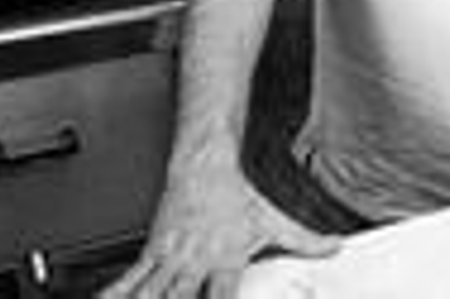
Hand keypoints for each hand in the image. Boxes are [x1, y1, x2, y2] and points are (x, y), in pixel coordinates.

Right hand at [100, 168, 339, 297]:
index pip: (222, 298)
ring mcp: (168, 259)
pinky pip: (128, 281)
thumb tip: (334, 246)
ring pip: (149, 295)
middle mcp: (193, 263)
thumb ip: (305, 240)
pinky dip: (114, 296)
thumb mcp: (274, 221)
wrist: (203, 164)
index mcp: (223, 261)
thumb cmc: (235, 196)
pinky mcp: (150, 252)